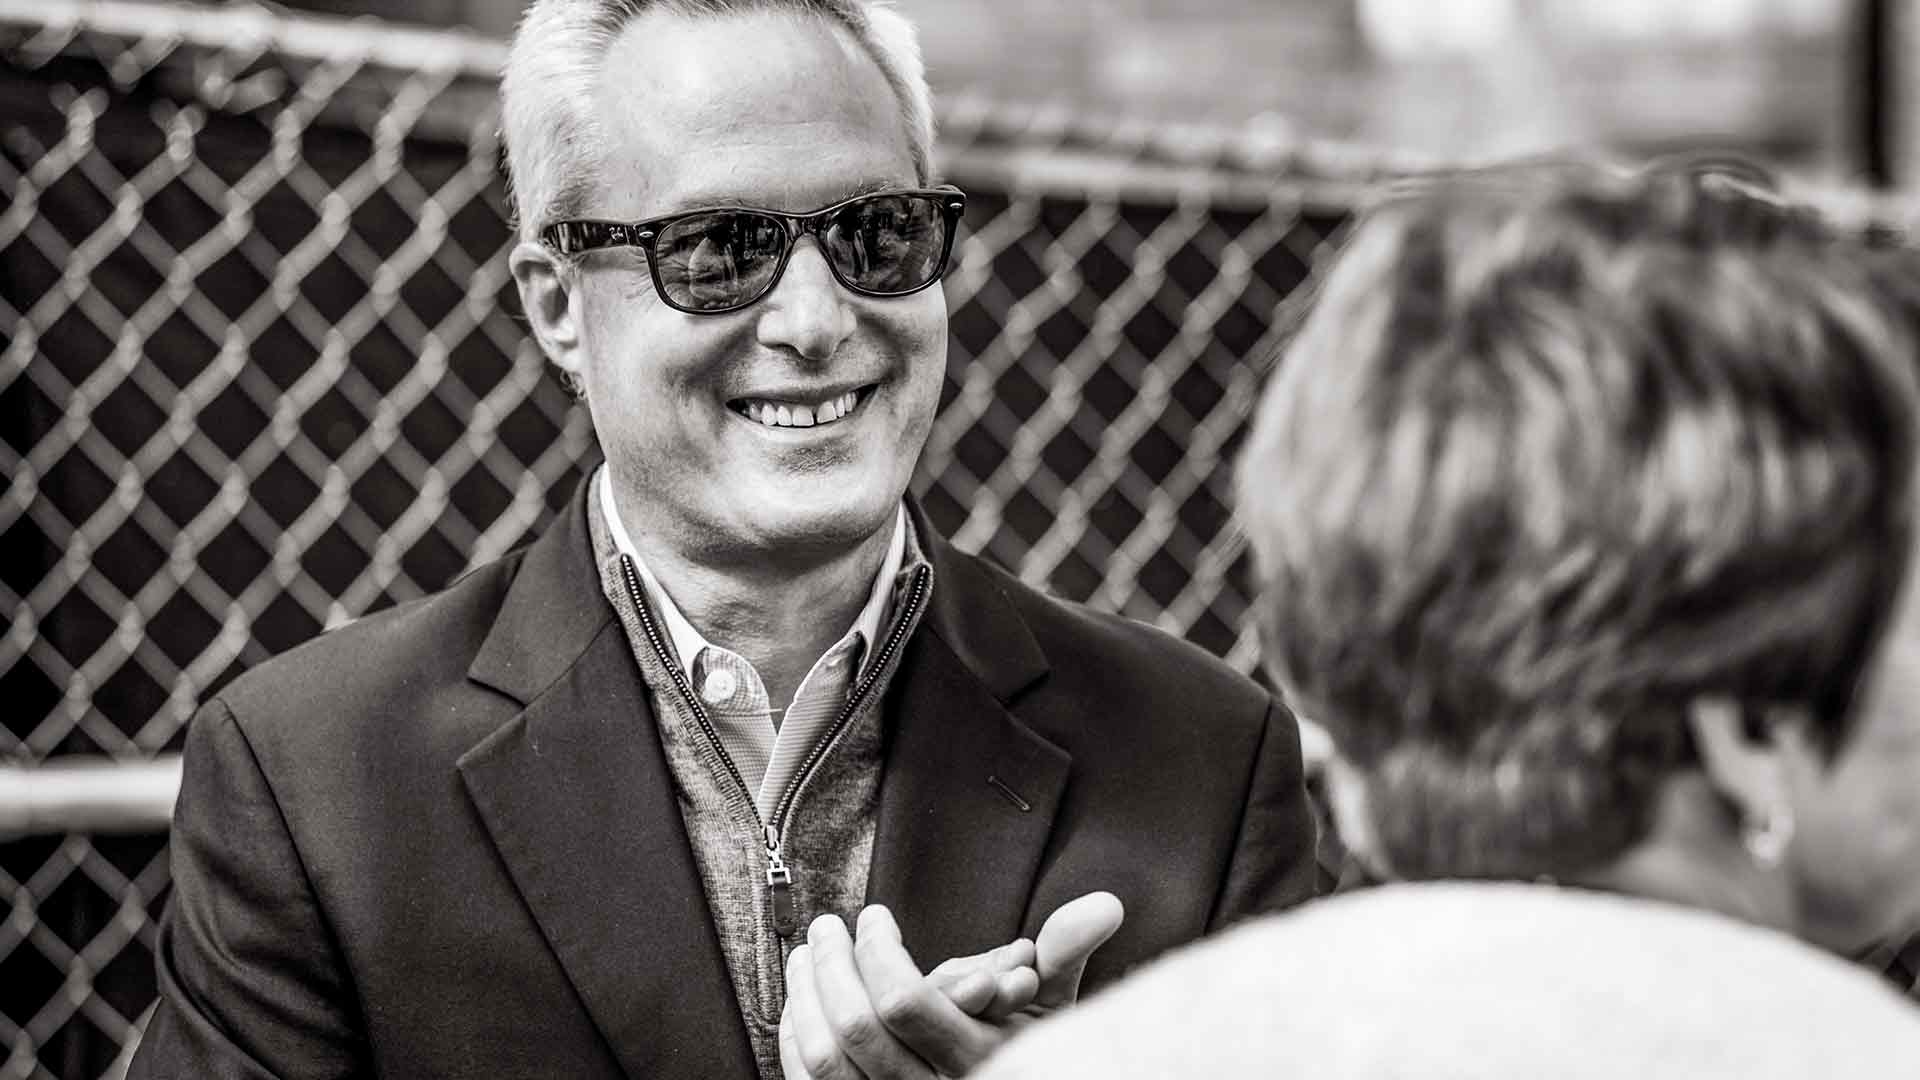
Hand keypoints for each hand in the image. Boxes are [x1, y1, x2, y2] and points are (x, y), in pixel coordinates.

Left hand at [778, 892, 1124, 1078]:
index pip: (905, 1003)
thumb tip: (1104, 904)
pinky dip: (798, 1038)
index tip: (875, 917)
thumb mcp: (1057, 1007)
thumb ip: (1066, 954)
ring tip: (806, 954)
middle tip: (830, 926)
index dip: (878, 951)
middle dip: (833, 964)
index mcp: (979, 1061)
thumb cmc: (1031, 1053)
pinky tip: (800, 1002)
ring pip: (825, 1059)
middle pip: (858, 1027)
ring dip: (806, 997)